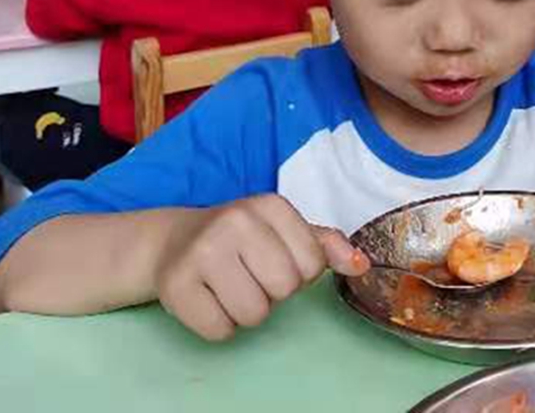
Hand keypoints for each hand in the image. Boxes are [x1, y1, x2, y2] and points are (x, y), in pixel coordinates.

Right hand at [152, 194, 364, 340]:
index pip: (314, 263)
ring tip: (229, 287)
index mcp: (269, 205)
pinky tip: (208, 299)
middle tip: (250, 275)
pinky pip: (219, 330)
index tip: (275, 260)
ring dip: (246, 311)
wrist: (173, 242)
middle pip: (285, 288)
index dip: (299, 272)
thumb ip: (326, 246)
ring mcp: (202, 252)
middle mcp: (235, 221)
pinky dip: (218, 324)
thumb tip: (362, 265)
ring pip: (254, 314)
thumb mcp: (285, 231)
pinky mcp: (176, 286)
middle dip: (273, 292)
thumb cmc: (239, 239)